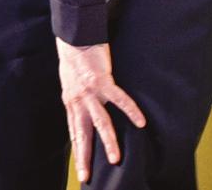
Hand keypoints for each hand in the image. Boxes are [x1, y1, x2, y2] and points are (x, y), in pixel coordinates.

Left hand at [57, 37, 145, 182]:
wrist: (74, 36)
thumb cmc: (74, 58)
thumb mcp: (71, 83)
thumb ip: (78, 99)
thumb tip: (83, 111)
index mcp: (71, 102)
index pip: (74, 132)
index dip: (78, 151)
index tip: (82, 169)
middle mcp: (78, 101)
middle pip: (82, 134)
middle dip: (85, 157)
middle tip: (86, 176)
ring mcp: (90, 92)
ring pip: (100, 122)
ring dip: (109, 142)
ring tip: (115, 159)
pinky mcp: (102, 81)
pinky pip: (119, 99)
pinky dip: (131, 110)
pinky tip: (141, 122)